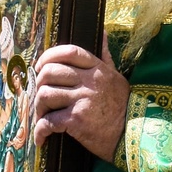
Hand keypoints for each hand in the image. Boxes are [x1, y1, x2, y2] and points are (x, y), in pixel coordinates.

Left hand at [31, 40, 129, 159]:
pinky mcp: (77, 119)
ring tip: (43, 118)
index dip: (49, 56)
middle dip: (39, 85)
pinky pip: (48, 122)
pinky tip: (42, 138)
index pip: (69, 52)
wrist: (132, 136)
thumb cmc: (123, 107)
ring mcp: (83, 99)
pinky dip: (40, 131)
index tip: (40, 67)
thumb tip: (102, 33)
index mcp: (98, 69)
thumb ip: (105, 57)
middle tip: (41, 98)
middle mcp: (90, 81)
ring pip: (45, 95)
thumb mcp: (116, 77)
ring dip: (39, 109)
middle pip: (50, 72)